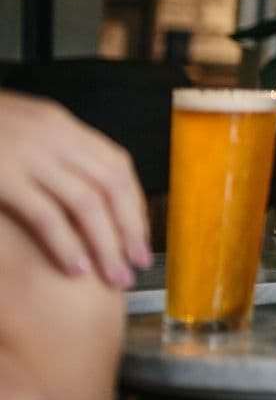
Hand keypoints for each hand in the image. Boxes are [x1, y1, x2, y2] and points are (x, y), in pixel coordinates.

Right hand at [0, 91, 149, 286]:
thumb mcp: (17, 134)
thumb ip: (49, 156)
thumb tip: (84, 196)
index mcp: (59, 125)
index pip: (116, 165)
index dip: (133, 203)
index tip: (139, 236)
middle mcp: (52, 135)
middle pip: (111, 185)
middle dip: (129, 228)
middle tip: (136, 264)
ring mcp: (28, 153)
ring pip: (87, 202)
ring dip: (106, 243)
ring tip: (113, 275)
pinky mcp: (3, 176)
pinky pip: (46, 214)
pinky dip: (66, 243)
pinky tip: (76, 267)